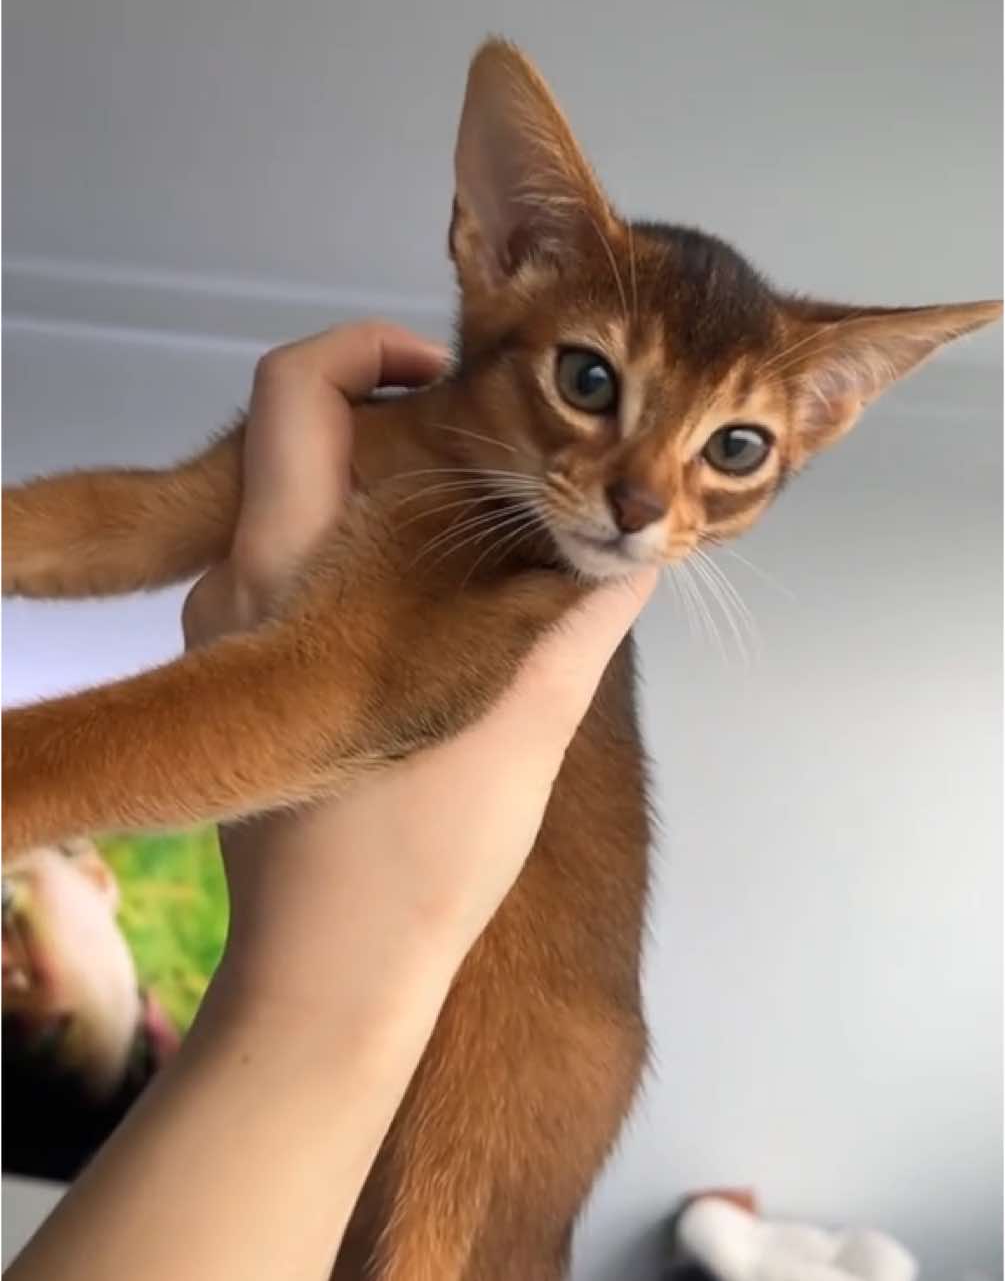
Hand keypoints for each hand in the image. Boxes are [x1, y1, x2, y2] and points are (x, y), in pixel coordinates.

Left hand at [181, 320, 654, 1018]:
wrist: (332, 976)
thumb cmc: (418, 860)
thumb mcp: (524, 717)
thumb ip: (579, 613)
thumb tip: (639, 541)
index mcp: (289, 571)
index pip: (294, 388)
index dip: (368, 345)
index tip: (451, 378)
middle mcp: (239, 587)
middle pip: (302, 438)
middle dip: (401, 426)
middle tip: (493, 454)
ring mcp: (232, 635)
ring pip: (306, 508)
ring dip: (394, 500)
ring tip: (489, 537)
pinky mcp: (248, 681)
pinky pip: (303, 570)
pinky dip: (372, 558)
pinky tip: (447, 606)